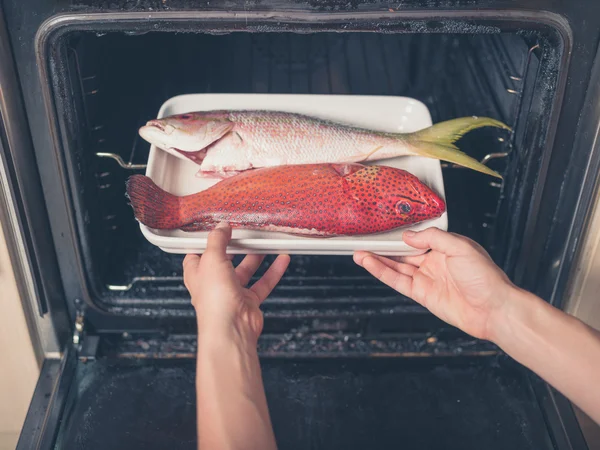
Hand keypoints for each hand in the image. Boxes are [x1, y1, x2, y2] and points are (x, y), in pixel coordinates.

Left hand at [183, 223, 289, 342]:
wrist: (231, 329)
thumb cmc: (214, 300)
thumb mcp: (212, 259)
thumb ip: (217, 240)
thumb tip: (221, 226)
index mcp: (197, 273)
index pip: (198, 253)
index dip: (207, 241)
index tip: (219, 228)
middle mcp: (213, 284)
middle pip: (225, 260)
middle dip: (235, 247)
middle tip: (246, 233)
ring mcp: (232, 293)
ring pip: (246, 270)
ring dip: (256, 257)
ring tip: (265, 242)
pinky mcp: (249, 302)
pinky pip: (263, 283)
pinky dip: (273, 271)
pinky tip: (282, 259)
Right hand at [354, 227, 514, 340]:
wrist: (494, 309)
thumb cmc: (486, 277)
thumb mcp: (460, 247)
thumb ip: (432, 238)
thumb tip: (408, 236)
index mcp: (446, 247)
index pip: (417, 238)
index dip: (400, 234)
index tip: (383, 229)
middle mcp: (434, 262)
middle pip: (403, 252)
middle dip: (384, 247)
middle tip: (364, 240)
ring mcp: (427, 279)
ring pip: (396, 266)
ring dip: (377, 259)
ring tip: (359, 252)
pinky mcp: (421, 294)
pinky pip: (397, 281)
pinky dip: (382, 272)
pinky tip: (370, 264)